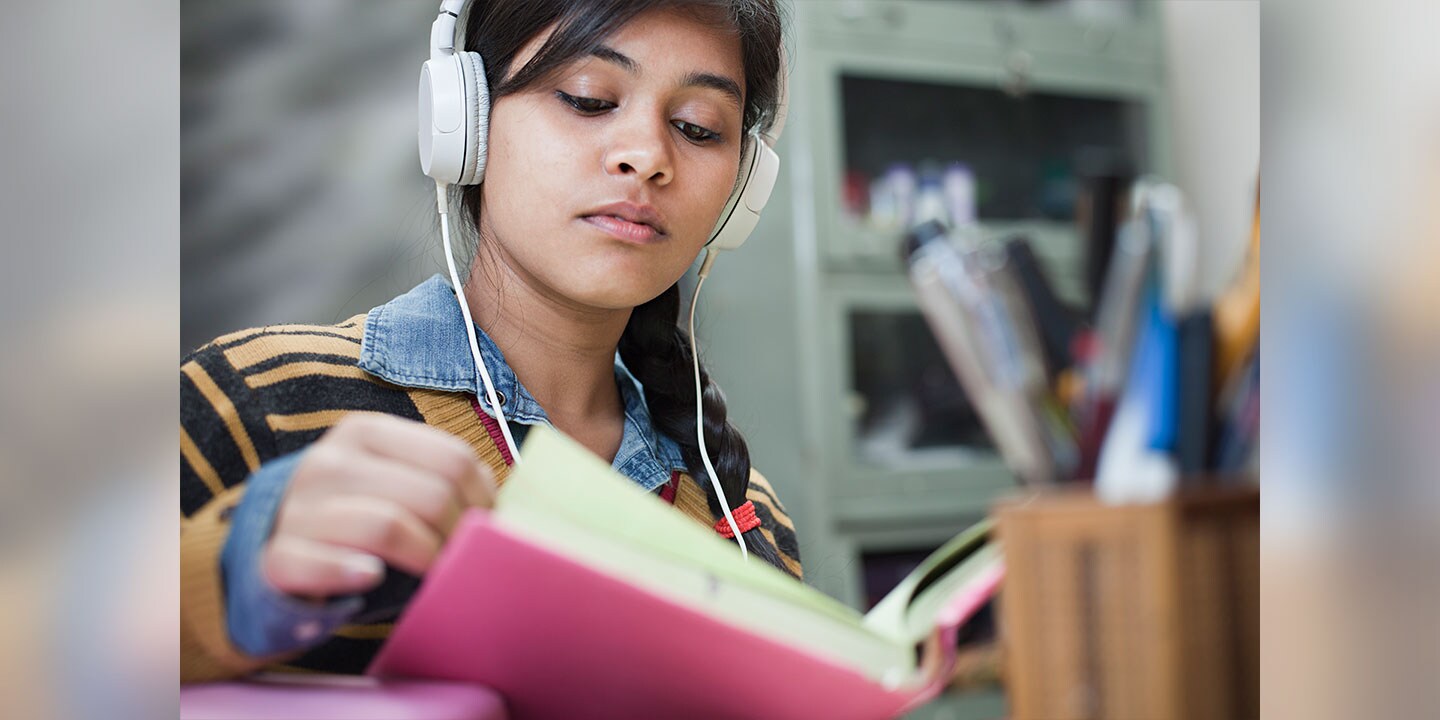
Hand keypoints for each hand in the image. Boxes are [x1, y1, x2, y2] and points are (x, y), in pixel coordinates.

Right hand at [261, 413, 495, 600]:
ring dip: (425, 559)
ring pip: (388, 526)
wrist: (269, 547)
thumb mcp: (391, 481)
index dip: (484, 501)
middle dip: (460, 535)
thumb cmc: (352, 516)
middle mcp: (330, 461)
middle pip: (430, 495)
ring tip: (433, 574)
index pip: (453, 459)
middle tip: (464, 559)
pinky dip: (354, 573)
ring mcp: (299, 507)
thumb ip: (438, 480)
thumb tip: (501, 508)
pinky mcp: (277, 556)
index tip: (487, 528)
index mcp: (366, 432)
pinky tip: (371, 576)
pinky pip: (325, 564)